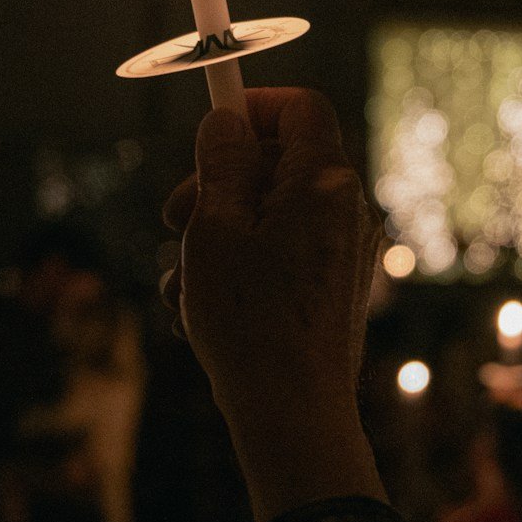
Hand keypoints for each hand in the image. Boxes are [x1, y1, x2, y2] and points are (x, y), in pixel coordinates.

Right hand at [160, 88, 385, 521]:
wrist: (293, 415)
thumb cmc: (250, 319)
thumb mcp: (215, 227)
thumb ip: (220, 163)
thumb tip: (227, 121)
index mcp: (324, 183)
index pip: (300, 108)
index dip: (251, 106)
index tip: (207, 130)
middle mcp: (347, 211)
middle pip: (278, 162)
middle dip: (217, 181)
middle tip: (173, 218)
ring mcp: (346, 253)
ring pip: (270, 215)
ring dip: (219, 235)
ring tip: (183, 283)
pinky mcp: (334, 290)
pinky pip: (282, 255)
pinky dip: (242, 268)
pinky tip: (203, 311)